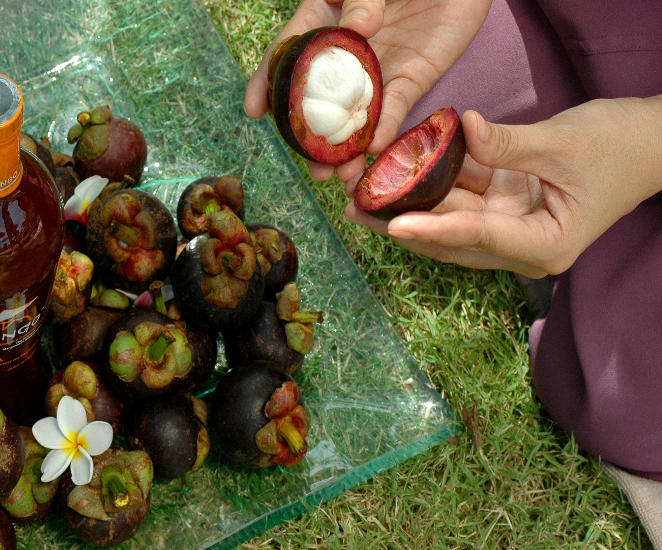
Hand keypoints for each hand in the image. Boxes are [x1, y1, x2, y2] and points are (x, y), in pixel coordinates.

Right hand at [244, 0, 490, 180]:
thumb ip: (361, 0)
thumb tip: (359, 29)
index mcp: (324, 24)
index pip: (288, 57)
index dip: (268, 84)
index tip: (254, 111)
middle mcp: (346, 56)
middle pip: (321, 101)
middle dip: (313, 138)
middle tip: (309, 164)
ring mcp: (379, 70)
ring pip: (357, 115)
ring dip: (348, 148)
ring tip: (339, 176)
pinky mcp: (414, 77)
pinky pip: (397, 106)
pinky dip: (387, 127)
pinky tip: (375, 148)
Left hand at [343, 97, 661, 277]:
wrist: (652, 142)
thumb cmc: (620, 147)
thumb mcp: (562, 143)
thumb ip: (508, 143)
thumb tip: (463, 128)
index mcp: (544, 244)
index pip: (478, 236)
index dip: (434, 229)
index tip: (394, 225)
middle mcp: (523, 244)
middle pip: (453, 239)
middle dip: (403, 225)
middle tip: (356, 210)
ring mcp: (513, 225)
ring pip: (450, 220)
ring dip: (409, 207)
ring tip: (360, 197)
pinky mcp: (507, 205)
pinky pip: (462, 198)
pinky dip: (433, 185)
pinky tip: (396, 173)